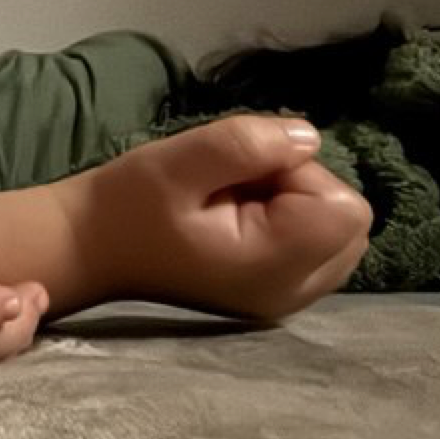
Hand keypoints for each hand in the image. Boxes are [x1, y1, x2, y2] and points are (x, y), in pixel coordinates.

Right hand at [71, 116, 371, 322]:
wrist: (89, 247)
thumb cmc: (127, 205)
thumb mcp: (178, 161)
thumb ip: (246, 144)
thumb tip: (308, 139)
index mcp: (271, 269)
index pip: (342, 208)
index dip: (300, 173)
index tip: (242, 174)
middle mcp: (292, 294)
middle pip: (349, 223)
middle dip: (303, 189)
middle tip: (237, 187)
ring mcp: (289, 300)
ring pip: (340, 234)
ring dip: (299, 204)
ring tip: (237, 203)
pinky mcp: (281, 292)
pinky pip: (320, 246)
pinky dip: (294, 222)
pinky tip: (244, 220)